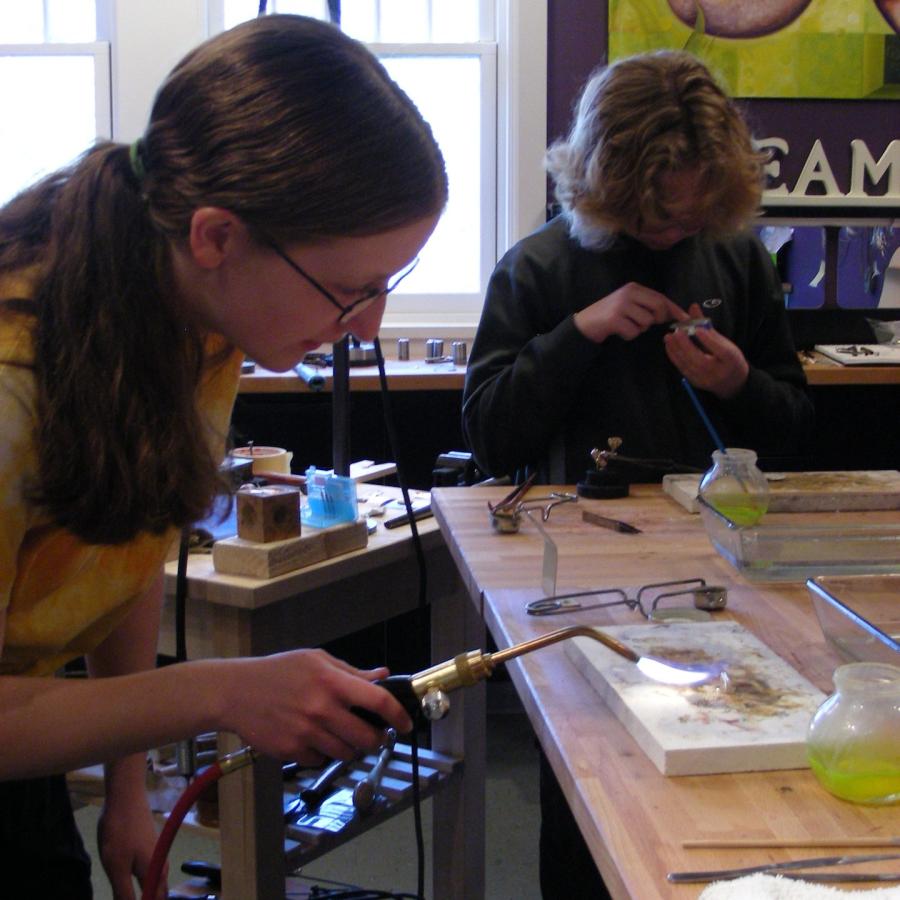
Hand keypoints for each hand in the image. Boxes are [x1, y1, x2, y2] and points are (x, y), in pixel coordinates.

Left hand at [97, 792, 164, 899]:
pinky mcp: (150, 845)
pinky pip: (150, 871)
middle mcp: (162, 864)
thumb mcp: (116, 868)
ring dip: (143, 892)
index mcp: (155, 873)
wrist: (126, 797)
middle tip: (125, 897)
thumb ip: (124, 893)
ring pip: (153, 882)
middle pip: (158, 893)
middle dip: (146, 899)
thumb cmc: (120, 833)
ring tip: (125, 893)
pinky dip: (141, 880)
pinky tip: (126, 878)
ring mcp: (157, 853)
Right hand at [221, 649, 413, 765]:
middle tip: (373, 735)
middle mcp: (322, 709)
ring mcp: (306, 733)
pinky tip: (313, 738)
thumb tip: (382, 676)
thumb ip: (351, 672)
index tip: (405, 724)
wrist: (235, 692)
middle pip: (367, 738)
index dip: (398, 715)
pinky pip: (320, 761)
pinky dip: (323, 754)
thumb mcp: (315, 660)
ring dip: (350, 748)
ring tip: (339, 734)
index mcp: (332, 682)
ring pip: (346, 753)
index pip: (378, 702)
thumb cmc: (277, 671)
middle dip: (376, 739)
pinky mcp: (291, 751)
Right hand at [573, 282, 688, 343]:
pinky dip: (628, 335)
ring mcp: (621, 306)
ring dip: (639, 329)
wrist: (585, 323)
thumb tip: (672, 313)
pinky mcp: (614, 319)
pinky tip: (618, 331)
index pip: (660, 297)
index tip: (684, 318)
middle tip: (645, 323)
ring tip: (626, 325)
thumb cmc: (610, 315)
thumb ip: (647, 305)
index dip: (674, 309)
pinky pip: (633, 332)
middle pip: (658, 308)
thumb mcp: (629, 304)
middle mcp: (628, 293)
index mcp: (634, 288)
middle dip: (657, 319)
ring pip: (646, 322)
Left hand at [664, 303, 748, 398]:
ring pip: (689, 365)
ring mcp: (706, 379)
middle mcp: (719, 372)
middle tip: (676, 332)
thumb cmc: (728, 358)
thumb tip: (693, 307)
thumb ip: (707, 326)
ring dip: (676, 351)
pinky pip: (683, 369)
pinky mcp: (695, 382)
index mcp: (731, 359)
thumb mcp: (724, 341)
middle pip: (701, 360)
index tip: (697, 329)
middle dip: (686, 345)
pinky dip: (675, 357)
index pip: (721, 350)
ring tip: (668, 337)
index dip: (708, 340)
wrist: (732, 382)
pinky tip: (669, 347)